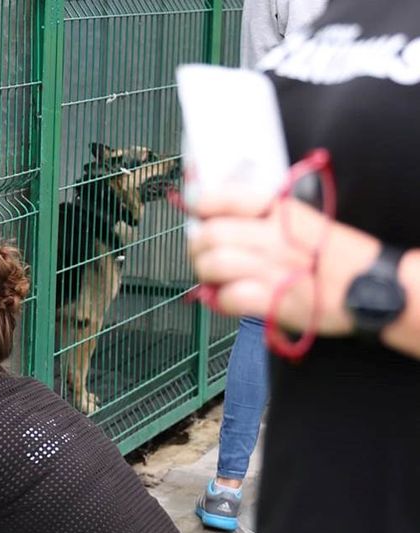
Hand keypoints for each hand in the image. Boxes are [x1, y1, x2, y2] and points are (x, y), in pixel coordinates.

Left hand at [187, 191, 378, 335]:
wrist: (372, 288)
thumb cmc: (337, 258)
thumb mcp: (306, 222)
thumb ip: (267, 218)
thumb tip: (222, 217)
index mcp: (283, 211)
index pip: (226, 198)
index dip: (201, 204)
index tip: (195, 211)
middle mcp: (275, 236)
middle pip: (211, 234)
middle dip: (197, 246)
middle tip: (202, 254)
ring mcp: (273, 268)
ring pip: (214, 264)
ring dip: (206, 274)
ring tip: (214, 279)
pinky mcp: (273, 301)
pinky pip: (229, 296)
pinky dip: (221, 300)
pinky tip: (229, 298)